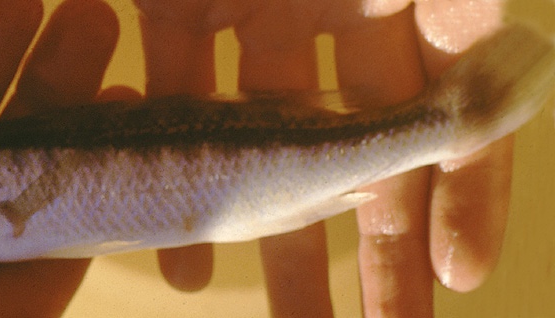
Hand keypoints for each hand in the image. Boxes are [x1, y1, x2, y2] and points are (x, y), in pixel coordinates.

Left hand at [136, 0, 509, 315]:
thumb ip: (456, 12)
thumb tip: (531, 69)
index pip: (448, 109)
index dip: (462, 194)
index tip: (455, 274)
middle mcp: (335, 15)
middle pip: (358, 147)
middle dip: (373, 246)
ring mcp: (257, 19)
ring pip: (266, 140)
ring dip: (270, 229)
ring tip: (290, 317)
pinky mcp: (179, 13)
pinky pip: (179, 102)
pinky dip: (177, 169)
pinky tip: (184, 254)